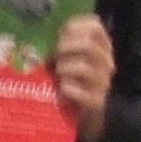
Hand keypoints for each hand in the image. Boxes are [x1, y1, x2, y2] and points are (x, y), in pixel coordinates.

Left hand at [50, 15, 115, 141]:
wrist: (84, 115)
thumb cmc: (71, 82)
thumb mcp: (67, 59)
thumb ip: (59, 46)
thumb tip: (34, 35)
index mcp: (101, 47)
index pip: (95, 26)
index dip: (75, 26)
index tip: (60, 33)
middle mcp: (106, 62)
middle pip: (89, 45)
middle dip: (66, 47)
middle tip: (53, 55)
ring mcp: (103, 83)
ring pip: (84, 67)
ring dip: (64, 67)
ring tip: (56, 73)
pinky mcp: (96, 102)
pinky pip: (81, 92)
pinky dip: (67, 88)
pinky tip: (61, 89)